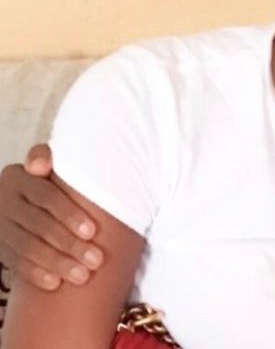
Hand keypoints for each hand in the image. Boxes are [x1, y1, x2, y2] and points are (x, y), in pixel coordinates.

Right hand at [0, 145, 102, 289]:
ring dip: (56, 263)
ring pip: (27, 247)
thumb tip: (40, 166)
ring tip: (83, 276)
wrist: (24, 200)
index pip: (45, 196)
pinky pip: (14, 262)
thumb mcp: (53, 167)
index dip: (69, 214)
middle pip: (39, 224)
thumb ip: (48, 159)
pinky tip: (55, 284)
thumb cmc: (52, 181)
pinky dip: (35, 274)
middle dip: (69, 244)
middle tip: (96, 260)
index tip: (92, 231)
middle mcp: (4, 200)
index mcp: (19, 177)